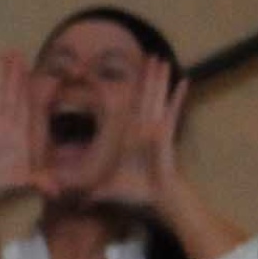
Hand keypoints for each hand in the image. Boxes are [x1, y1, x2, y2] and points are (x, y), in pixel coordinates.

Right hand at [0, 51, 44, 200]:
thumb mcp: (23, 185)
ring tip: (1, 56)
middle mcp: (7, 125)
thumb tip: (55, 190)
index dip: (33, 86)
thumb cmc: (2, 191)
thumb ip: (39, 183)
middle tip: (16, 52)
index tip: (33, 68)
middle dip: (16, 73)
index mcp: (21, 133)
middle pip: (14, 93)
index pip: (30, 104)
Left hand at [97, 58, 187, 211]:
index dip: (124, 94)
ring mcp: (155, 129)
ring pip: (156, 98)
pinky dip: (178, 97)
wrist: (154, 199)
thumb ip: (91, 192)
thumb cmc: (134, 192)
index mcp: (127, 137)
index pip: (124, 110)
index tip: (122, 77)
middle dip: (145, 77)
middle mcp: (141, 129)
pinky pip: (173, 111)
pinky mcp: (166, 134)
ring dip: (159, 80)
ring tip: (162, 60)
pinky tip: (185, 81)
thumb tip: (73, 203)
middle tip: (148, 55)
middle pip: (143, 97)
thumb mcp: (106, 189)